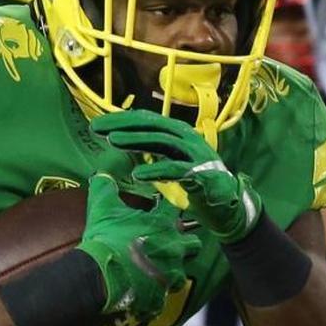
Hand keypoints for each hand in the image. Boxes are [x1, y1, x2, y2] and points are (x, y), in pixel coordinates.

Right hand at [77, 174, 199, 319]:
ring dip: (170, 274)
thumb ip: (105, 187)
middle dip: (184, 246)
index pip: (177, 212)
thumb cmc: (106, 238)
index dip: (170, 211)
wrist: (102, 273)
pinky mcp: (160, 298)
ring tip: (154, 274)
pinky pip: (161, 301)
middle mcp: (174, 249)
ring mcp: (169, 276)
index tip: (163, 212)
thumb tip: (101, 173)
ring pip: (181, 275)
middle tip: (167, 247)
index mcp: (163, 226)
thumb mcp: (102, 207)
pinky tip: (141, 298)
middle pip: (194, 245)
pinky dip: (152, 300)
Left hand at [91, 110, 260, 243]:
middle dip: (123, 125)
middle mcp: (187, 138)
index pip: (146, 121)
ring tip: (112, 141)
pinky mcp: (201, 174)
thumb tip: (124, 142)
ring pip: (162, 142)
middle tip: (97, 127)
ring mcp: (196, 155)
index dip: (121, 120)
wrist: (228, 205)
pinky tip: (137, 174)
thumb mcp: (170, 162)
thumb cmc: (197, 183)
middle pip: (152, 126)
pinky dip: (156, 171)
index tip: (97, 124)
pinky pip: (176, 170)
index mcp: (178, 134)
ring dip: (136, 140)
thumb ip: (152, 151)